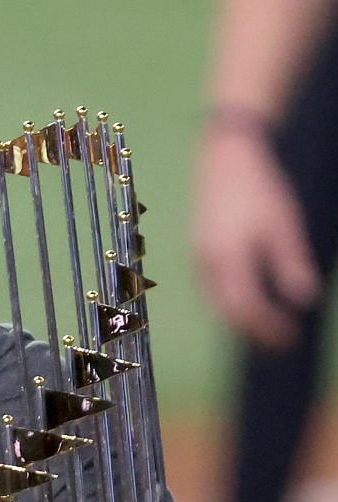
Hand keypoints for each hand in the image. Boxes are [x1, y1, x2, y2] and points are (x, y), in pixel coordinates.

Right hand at [193, 123, 322, 350]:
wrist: (225, 159)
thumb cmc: (259, 188)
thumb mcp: (283, 223)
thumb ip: (291, 263)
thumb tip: (304, 299)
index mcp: (226, 259)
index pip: (245, 307)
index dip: (268, 327)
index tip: (291, 338)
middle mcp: (206, 265)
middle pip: (227, 312)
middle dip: (254, 331)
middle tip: (281, 342)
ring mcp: (198, 259)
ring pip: (217, 302)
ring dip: (242, 318)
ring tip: (269, 327)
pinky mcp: (199, 252)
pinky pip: (213, 289)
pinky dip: (232, 302)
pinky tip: (251, 300)